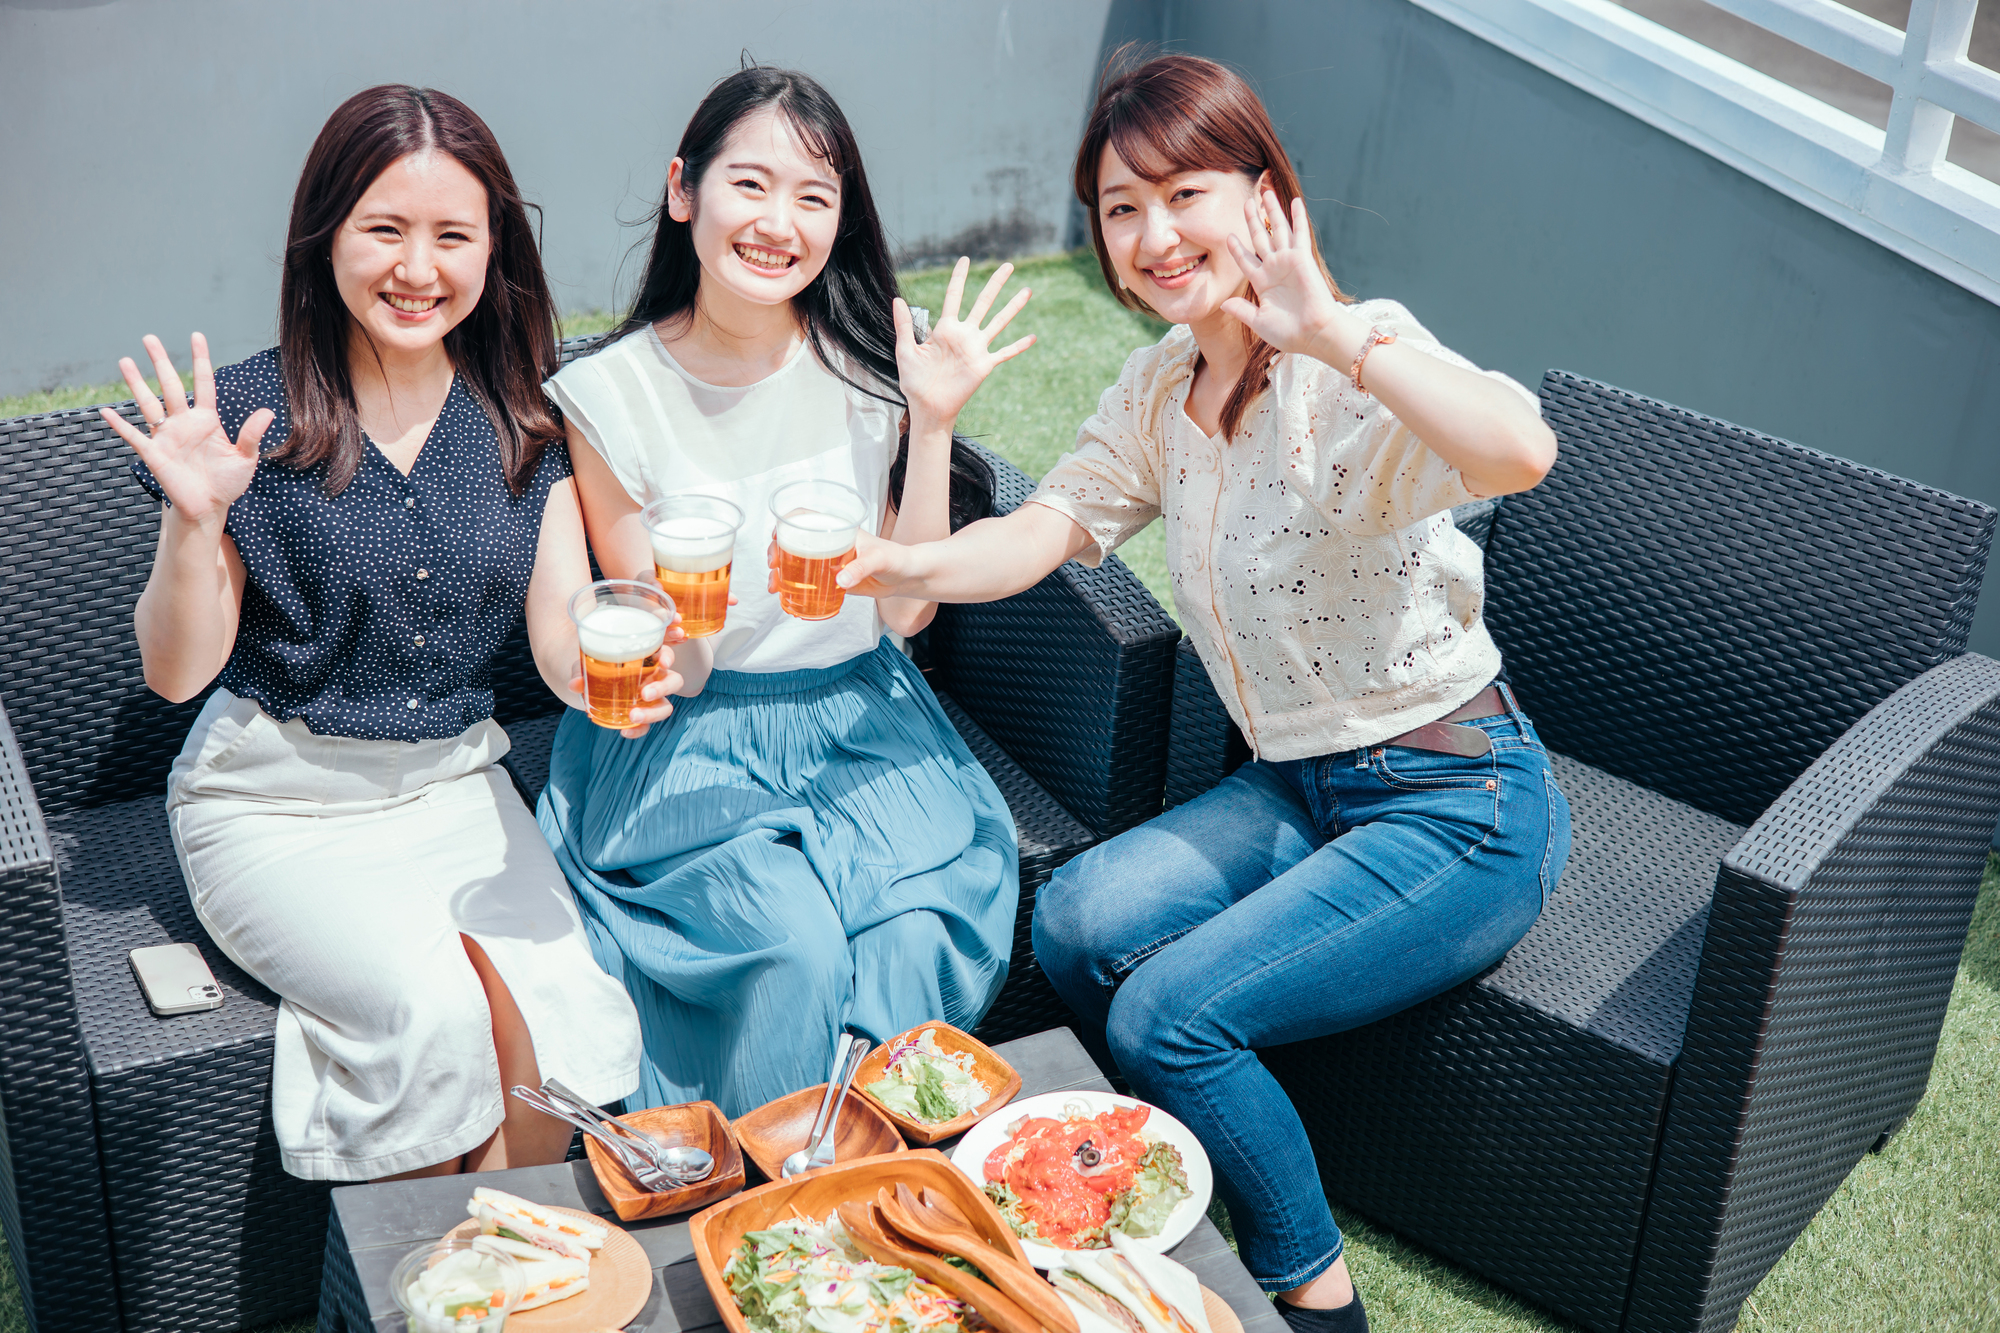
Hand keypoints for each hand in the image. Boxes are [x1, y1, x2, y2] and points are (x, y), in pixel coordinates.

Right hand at [99, 334, 273, 527]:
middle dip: (160, 362)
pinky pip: (134, 436)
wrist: (209, 507)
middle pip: (170, 386)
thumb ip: (251, 435)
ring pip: (148, 404)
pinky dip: (121, 425)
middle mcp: (184, 423)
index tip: (196, 336)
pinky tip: (107, 411)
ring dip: (136, 384)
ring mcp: (167, 436)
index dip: (200, 360)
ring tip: (125, 361)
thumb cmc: (227, 482)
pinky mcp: (154, 454)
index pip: (203, 383)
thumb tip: (268, 412)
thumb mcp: (245, 458)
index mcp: (207, 420)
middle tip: (149, 337)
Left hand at [569, 640, 681, 739]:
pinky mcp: (643, 717)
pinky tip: (625, 732)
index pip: (665, 654)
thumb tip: (575, 684)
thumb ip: (581, 673)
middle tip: (644, 694)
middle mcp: (655, 679)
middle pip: (674, 681)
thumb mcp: (586, 666)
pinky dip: (638, 730)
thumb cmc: (595, 668)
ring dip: (653, 713)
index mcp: (647, 660)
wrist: (591, 687)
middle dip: (663, 688)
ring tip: (633, 716)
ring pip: (666, 706)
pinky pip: (647, 726)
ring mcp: (652, 700)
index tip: (663, 662)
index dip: (668, 657)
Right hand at [766, 531, 913, 598]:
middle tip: (773, 567)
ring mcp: (830, 562)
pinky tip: (786, 597)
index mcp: (839, 530)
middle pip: (795, 542)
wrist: (908, 577)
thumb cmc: (896, 559)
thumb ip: (861, 569)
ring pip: (798, 563)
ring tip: (774, 586)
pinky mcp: (834, 580)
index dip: (786, 524)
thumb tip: (840, 581)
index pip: (806, 518)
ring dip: (781, 573)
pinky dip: (795, 589)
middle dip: (776, 553)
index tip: (775, 537)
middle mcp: (830, 544)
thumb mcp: (878, 560)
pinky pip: (810, 582)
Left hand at [895, 258, 1034, 428]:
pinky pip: (1004, 353)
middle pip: (983, 303)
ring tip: (1027, 290)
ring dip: (1013, 307)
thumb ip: (904, 326)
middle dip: (996, 284)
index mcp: (944, 329)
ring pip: (999, 322)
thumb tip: (897, 299)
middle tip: (1008, 265)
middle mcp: (963, 335)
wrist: (927, 407)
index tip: (966, 260)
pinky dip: (1018, 346)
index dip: (960, 277)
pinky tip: (1033, 337)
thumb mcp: (905, 351)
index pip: (954, 296)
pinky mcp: (984, 365)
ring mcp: (976, 349)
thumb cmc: (914, 382)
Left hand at [1220, 192, 1351, 360]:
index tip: (1228, 236)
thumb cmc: (1289, 333)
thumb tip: (1223, 303)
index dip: (1237, 249)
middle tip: (1246, 202)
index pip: (1246, 260)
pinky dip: (1297, 217)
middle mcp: (1274, 269)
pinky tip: (1295, 202)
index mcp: (1263, 283)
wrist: (1313, 333)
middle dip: (1252, 220)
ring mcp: (1288, 262)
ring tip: (1265, 192)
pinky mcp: (1303, 259)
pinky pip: (1299, 234)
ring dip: (1272, 211)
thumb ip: (1242, 310)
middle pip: (1260, 238)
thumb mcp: (1259, 322)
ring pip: (1277, 230)